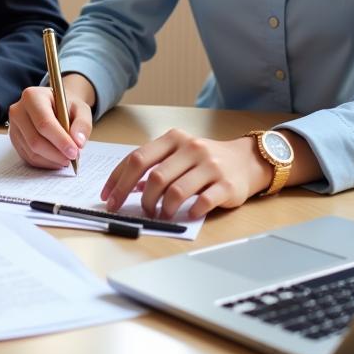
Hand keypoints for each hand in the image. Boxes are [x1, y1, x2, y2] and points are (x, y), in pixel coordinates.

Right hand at [8, 75, 92, 168]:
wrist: (54, 105)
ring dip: (52, 160)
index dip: (60, 140)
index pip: (44, 123)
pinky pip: (29, 158)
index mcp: (32, 96)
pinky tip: (57, 159)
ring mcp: (14, 126)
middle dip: (57, 153)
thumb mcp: (81, 109)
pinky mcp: (14, 140)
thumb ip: (83, 124)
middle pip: (35, 140)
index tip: (74, 152)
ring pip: (32, 152)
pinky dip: (45, 162)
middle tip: (73, 158)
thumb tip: (78, 142)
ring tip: (67, 158)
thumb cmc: (66, 106)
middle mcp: (18, 111)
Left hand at [101, 130, 272, 218]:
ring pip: (176, 191)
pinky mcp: (226, 184)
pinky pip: (203, 201)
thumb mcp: (177, 154)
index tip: (108, 197)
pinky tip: (187, 214)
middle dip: (142, 199)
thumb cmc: (204, 159)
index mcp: (172, 139)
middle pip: (155, 176)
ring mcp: (209, 165)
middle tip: (140, 211)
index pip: (137, 158)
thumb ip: (154, 165)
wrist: (245, 160)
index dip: (119, 180)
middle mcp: (190, 148)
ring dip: (163, 208)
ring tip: (162, 215)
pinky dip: (190, 211)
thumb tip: (128, 188)